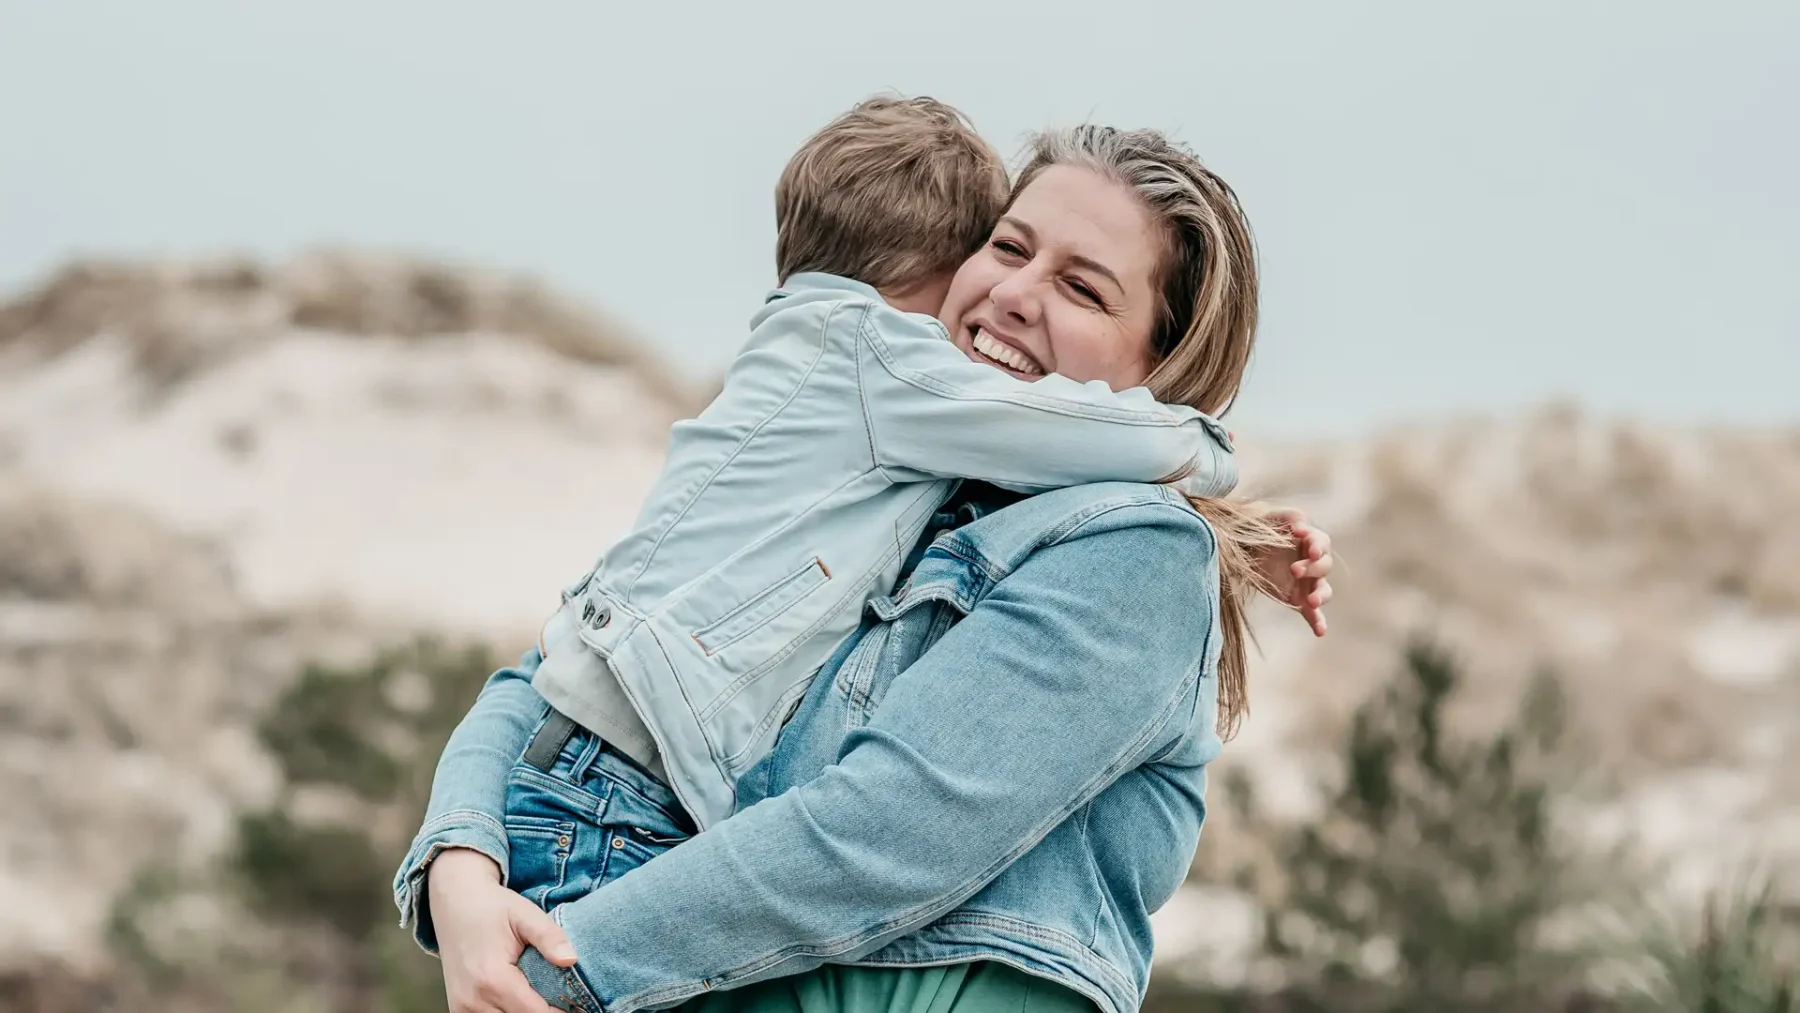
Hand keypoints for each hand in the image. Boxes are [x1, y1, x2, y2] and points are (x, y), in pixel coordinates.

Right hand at [428, 848, 576, 1012]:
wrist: (455, 903)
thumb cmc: (493, 908)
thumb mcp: (525, 913)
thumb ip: (549, 936)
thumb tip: (572, 960)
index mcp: (493, 979)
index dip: (561, 1011)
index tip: (576, 1001)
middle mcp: (474, 1000)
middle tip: (561, 999)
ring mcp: (462, 1008)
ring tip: (540, 997)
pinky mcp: (457, 1009)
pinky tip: (520, 1000)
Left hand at [1252, 506, 1333, 636]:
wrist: (1244, 549)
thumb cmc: (1261, 528)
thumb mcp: (1271, 517)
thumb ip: (1289, 517)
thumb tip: (1300, 527)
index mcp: (1309, 540)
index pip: (1321, 542)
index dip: (1317, 544)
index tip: (1308, 546)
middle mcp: (1313, 563)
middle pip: (1324, 566)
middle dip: (1312, 568)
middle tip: (1294, 570)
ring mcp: (1307, 583)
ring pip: (1324, 590)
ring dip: (1320, 595)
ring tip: (1311, 601)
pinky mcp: (1298, 600)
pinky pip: (1313, 614)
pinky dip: (1318, 622)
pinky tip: (1320, 632)